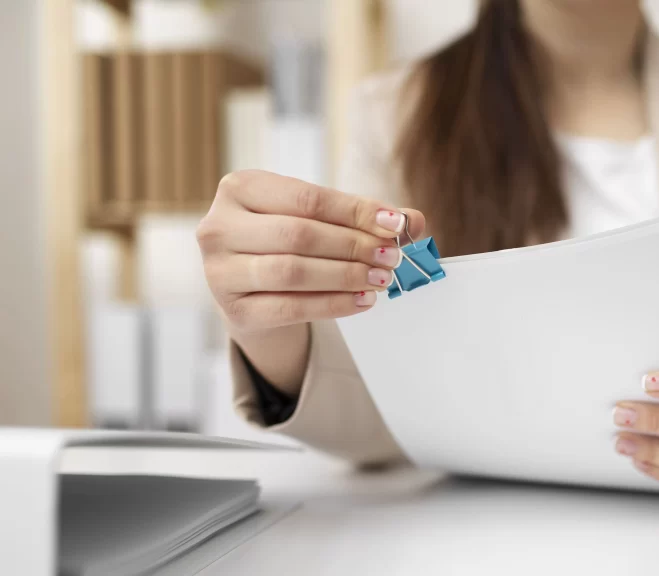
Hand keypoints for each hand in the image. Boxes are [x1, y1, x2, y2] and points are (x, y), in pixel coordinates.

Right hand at [197, 170, 425, 334]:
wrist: (254, 291)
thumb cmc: (287, 244)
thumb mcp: (318, 220)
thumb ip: (362, 217)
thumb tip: (414, 221)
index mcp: (239, 188)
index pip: (306, 198)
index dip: (356, 212)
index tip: (396, 224)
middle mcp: (219, 227)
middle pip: (299, 234)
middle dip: (354, 246)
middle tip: (392, 256)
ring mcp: (220, 271)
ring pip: (293, 272)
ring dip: (346, 275)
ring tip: (382, 279)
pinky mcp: (234, 310)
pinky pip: (291, 308)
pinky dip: (333, 304)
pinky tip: (363, 300)